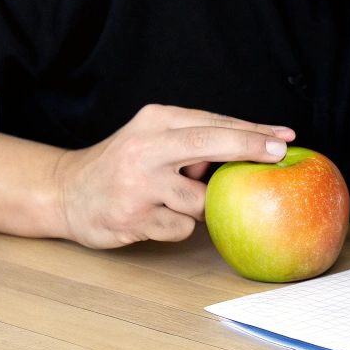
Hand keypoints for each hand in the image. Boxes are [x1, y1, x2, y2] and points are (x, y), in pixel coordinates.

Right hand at [52, 104, 295, 247]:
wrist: (65, 192)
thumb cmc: (120, 164)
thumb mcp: (151, 137)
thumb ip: (193, 140)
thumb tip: (250, 148)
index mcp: (154, 121)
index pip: (212, 123)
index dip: (252, 131)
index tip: (284, 137)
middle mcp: (145, 148)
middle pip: (209, 144)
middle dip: (248, 148)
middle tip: (279, 154)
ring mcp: (137, 185)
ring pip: (200, 199)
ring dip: (199, 204)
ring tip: (170, 198)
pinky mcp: (133, 219)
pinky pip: (180, 228)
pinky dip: (176, 226)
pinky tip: (153, 216)